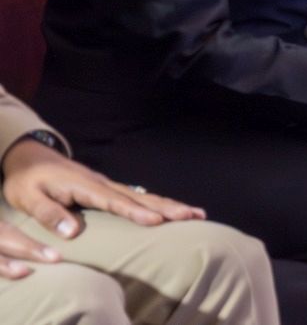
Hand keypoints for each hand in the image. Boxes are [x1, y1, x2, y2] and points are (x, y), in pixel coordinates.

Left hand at [1, 137, 204, 275]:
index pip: (114, 201)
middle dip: (168, 206)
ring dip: (169, 204)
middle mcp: (101, 183)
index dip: (135, 212)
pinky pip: (136, 196)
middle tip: (195, 215)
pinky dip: (156, 203)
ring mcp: (106, 185)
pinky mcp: (106, 189)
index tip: (157, 222)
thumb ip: (49, 213)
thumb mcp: (28, 198)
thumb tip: (74, 232)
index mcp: (84, 186)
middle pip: (139, 196)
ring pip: (143, 195)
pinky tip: (169, 210)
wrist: (29, 157)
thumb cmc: (27, 180)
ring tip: (195, 213)